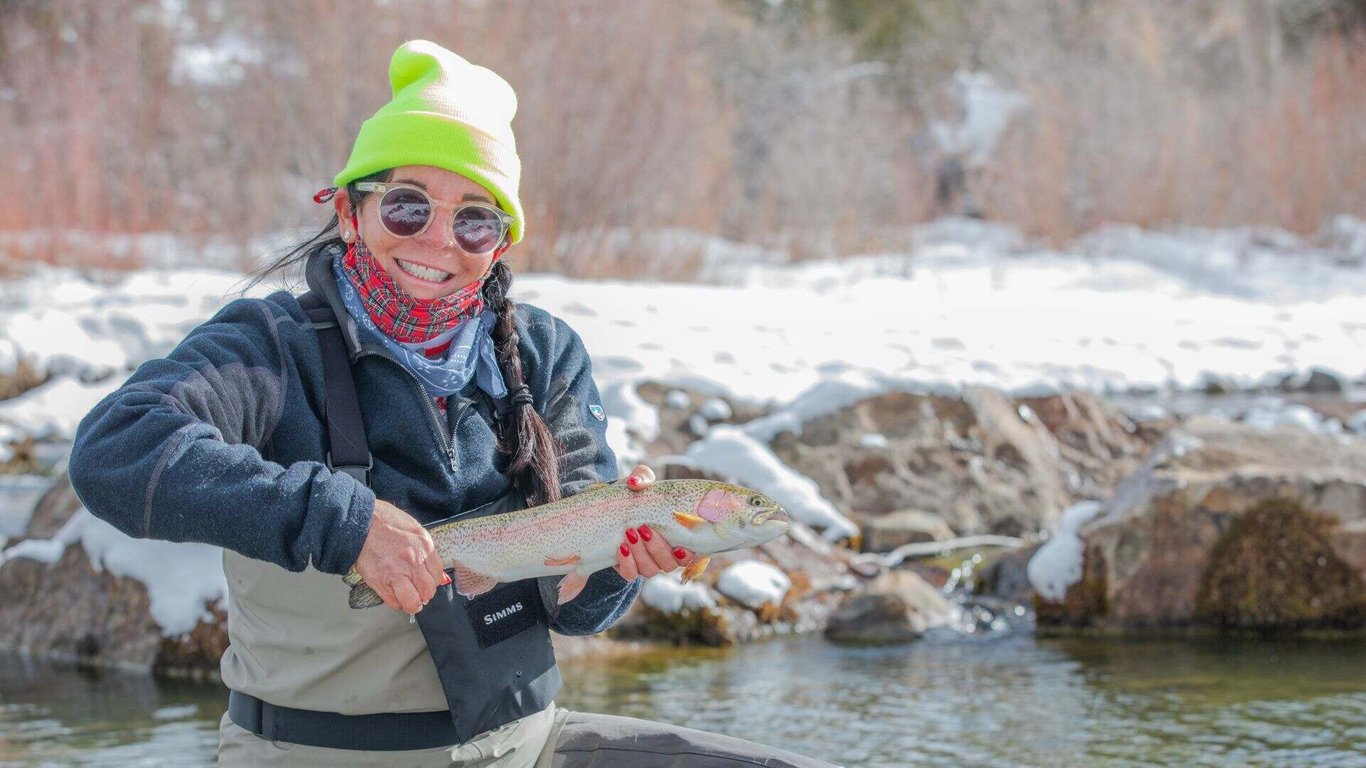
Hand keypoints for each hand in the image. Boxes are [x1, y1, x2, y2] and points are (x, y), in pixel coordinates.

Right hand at [353, 499, 448, 613]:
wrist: (361, 523)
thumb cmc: (385, 522)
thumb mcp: (414, 529)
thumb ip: (424, 549)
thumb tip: (430, 568)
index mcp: (424, 547)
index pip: (437, 575)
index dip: (432, 581)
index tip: (426, 581)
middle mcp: (413, 562)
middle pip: (428, 591)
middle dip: (424, 594)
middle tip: (418, 591)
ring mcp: (396, 573)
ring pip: (412, 602)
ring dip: (412, 604)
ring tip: (408, 599)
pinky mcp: (379, 582)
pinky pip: (393, 602)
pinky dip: (396, 603)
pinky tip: (395, 595)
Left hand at [613, 464, 695, 580]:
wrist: (609, 510)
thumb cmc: (634, 497)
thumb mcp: (640, 485)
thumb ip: (642, 477)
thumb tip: (636, 483)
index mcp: (679, 537)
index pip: (694, 554)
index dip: (690, 555)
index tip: (680, 546)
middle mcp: (666, 555)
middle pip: (670, 564)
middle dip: (658, 549)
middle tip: (644, 529)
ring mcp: (648, 563)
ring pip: (651, 570)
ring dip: (641, 554)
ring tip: (630, 533)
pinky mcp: (629, 568)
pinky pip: (631, 575)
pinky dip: (627, 563)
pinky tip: (621, 547)